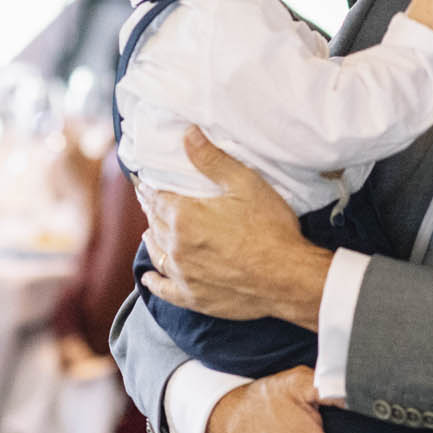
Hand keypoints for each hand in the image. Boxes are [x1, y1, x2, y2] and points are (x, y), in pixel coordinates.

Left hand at [138, 128, 332, 326]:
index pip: (157, 198)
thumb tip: (187, 134)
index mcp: (184, 216)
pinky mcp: (194, 298)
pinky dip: (154, 282)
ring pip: (157, 253)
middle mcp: (177, 246)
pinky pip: (164, 290)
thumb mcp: (245, 184)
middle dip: (151, 211)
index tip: (144, 182)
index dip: (150, 188)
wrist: (288, 277)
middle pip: (155, 224)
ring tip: (150, 231)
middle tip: (150, 202)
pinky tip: (150, 277)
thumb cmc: (270, 228)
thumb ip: (212, 159)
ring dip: (152, 239)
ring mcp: (183, 275)